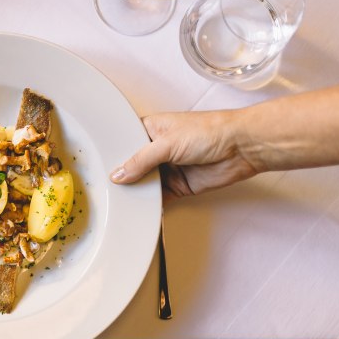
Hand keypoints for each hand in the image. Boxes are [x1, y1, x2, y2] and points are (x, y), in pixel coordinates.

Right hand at [109, 110, 259, 200]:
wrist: (242, 148)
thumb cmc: (210, 131)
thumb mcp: (167, 142)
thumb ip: (141, 160)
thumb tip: (119, 174)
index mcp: (150, 129)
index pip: (123, 142)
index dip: (111, 154)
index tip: (96, 167)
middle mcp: (156, 149)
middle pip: (131, 166)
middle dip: (121, 177)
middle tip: (105, 187)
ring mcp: (166, 168)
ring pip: (143, 184)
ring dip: (135, 192)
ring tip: (119, 200)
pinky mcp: (177, 186)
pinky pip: (158, 198)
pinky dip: (150, 205)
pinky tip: (139, 209)